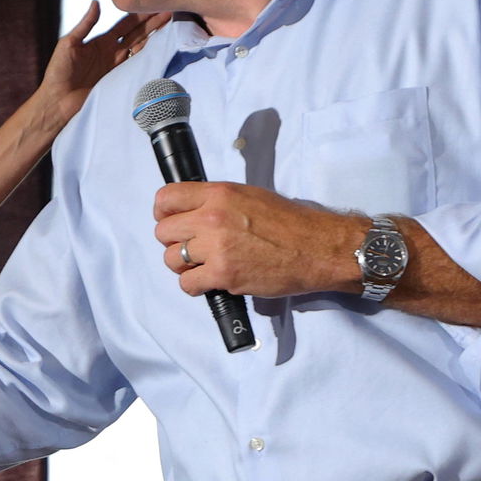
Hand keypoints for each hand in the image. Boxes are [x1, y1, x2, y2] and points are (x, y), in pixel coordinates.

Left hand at [38, 3, 170, 126]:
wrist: (58, 101)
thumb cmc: (58, 72)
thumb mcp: (69, 43)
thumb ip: (85, 24)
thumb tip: (96, 2)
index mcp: (101, 41)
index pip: (125, 24)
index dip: (139, 14)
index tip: (152, 2)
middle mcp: (113, 52)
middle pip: (138, 34)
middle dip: (153, 23)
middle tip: (170, 10)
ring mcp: (118, 66)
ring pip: (141, 47)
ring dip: (155, 37)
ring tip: (170, 25)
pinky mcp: (120, 80)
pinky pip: (137, 65)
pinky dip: (148, 56)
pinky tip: (160, 46)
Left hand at [152, 182, 362, 298]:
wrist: (317, 248)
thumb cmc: (289, 223)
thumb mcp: (249, 196)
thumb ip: (217, 201)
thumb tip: (193, 211)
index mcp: (218, 194)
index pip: (166, 198)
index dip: (163, 213)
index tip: (171, 221)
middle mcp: (212, 217)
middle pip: (163, 232)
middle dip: (174, 242)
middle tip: (193, 248)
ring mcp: (216, 247)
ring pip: (172, 259)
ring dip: (184, 265)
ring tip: (203, 265)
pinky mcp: (223, 274)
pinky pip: (187, 283)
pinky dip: (195, 286)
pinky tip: (210, 281)